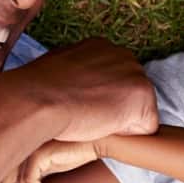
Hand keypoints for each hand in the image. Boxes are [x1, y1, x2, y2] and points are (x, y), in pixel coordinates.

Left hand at [7, 140, 100, 182]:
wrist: (95, 143)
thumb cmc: (76, 154)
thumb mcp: (52, 167)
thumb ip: (37, 176)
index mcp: (25, 149)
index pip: (6, 172)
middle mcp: (25, 148)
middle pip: (6, 176)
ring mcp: (31, 149)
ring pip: (20, 181)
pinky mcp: (39, 154)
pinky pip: (30, 180)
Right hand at [13, 38, 156, 141]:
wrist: (37, 99)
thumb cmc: (37, 91)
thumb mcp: (57, 71)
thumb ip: (76, 74)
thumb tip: (73, 87)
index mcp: (101, 47)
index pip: (114, 82)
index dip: (99, 101)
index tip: (79, 104)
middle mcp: (122, 54)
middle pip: (131, 96)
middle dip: (114, 110)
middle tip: (84, 113)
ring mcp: (135, 73)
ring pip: (139, 112)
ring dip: (119, 122)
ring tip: (90, 118)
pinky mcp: (143, 96)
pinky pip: (146, 128)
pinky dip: (127, 134)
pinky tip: (102, 125)